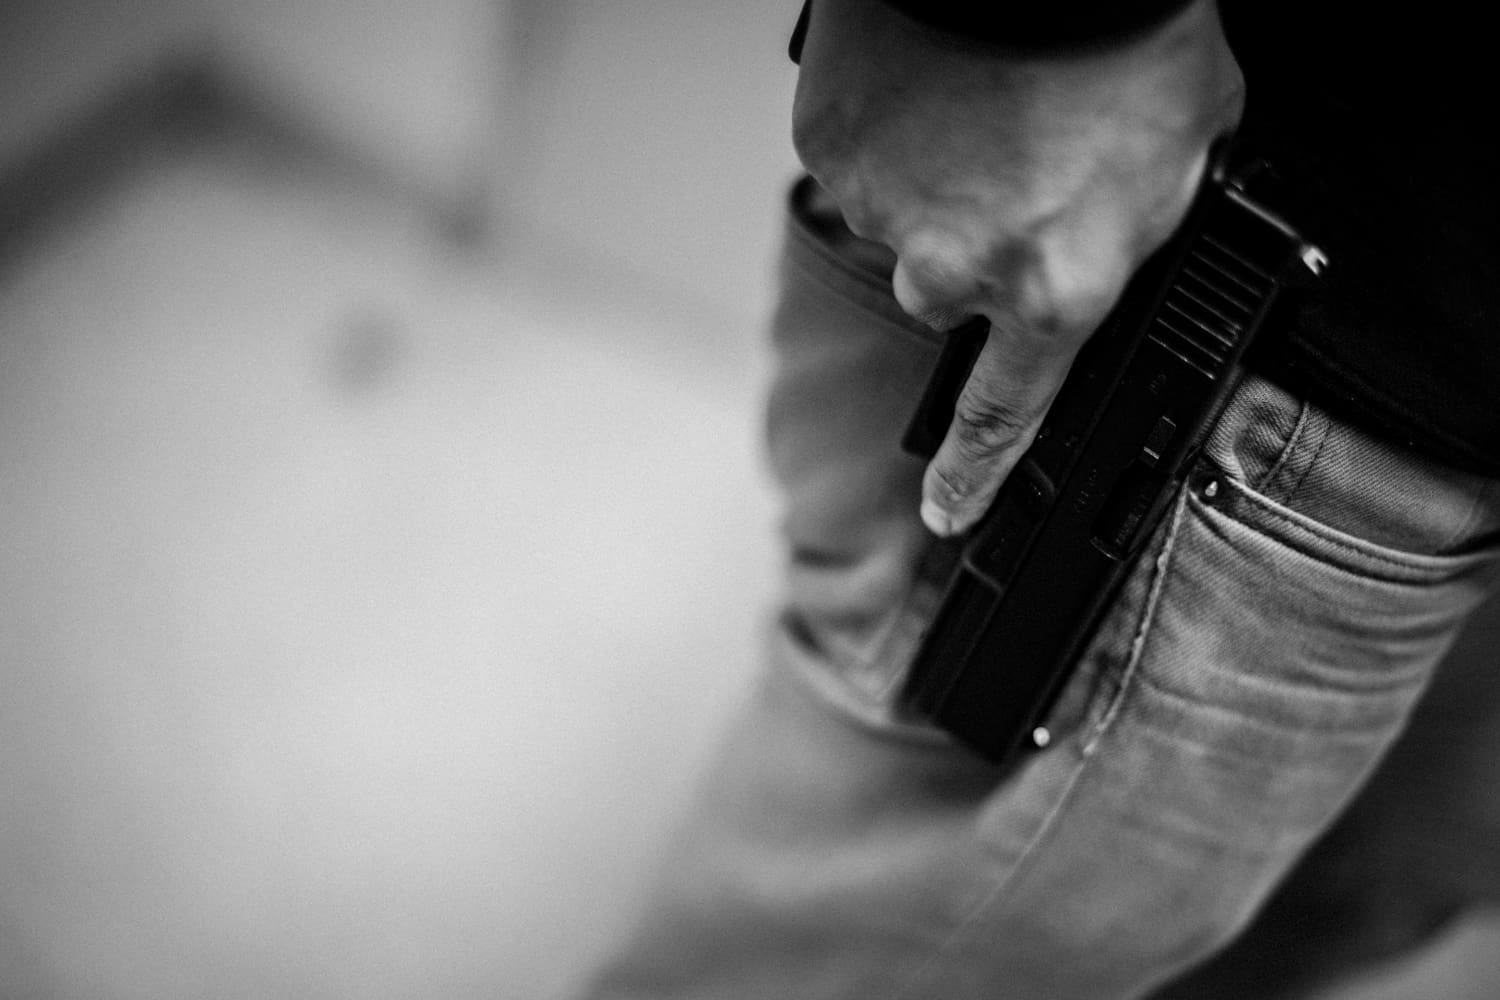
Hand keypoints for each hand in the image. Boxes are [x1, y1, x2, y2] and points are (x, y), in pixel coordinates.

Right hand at [792, 0, 1242, 535]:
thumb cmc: (1131, 32)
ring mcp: (883, 210)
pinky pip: (859, 157)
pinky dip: (891, 130)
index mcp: (1055, 288)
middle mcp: (956, 271)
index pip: (1002, 418)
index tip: (948, 514)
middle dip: (973, 246)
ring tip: (987, 101)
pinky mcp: (831, 146)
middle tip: (1016, 166)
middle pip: (946, 294)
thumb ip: (1140, 229)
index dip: (974, 477)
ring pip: (901, 219)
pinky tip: (937, 81)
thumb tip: (1120, 240)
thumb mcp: (1187, 151)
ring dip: (938, 177)